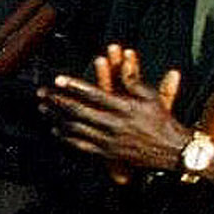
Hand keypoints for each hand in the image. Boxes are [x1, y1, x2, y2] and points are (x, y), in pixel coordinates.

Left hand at [42, 45, 185, 171]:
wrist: (171, 150)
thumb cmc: (161, 120)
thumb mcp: (151, 97)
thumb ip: (134, 80)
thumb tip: (124, 60)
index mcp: (126, 108)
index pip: (95, 94)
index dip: (75, 86)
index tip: (58, 79)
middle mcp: (115, 124)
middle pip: (79, 111)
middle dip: (57, 101)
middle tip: (41, 93)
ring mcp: (109, 140)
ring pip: (76, 128)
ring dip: (57, 117)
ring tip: (43, 108)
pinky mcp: (107, 153)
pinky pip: (81, 145)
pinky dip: (66, 136)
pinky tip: (55, 129)